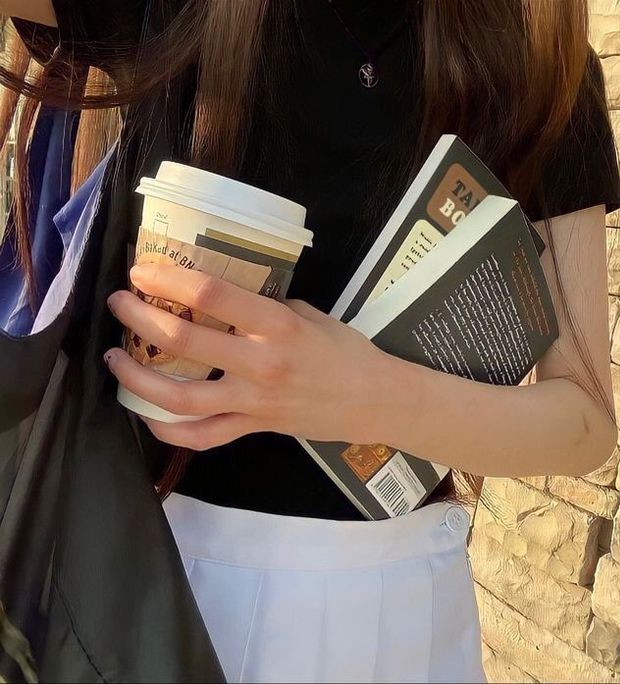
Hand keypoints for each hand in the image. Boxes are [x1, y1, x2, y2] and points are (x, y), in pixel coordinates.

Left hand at [105, 263, 400, 450]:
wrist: (376, 401)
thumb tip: (227, 302)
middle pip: (184, 341)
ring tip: (116, 360)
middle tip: (120, 303)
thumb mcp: (311, 315)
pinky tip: (148, 416)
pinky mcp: (255, 428)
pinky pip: (204, 437)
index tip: (143, 271)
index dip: (169, 280)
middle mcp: (261, 363)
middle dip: (140, 317)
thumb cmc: (348, 352)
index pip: (212, 296)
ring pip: (182, 398)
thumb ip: (267, 308)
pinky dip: (170, 431)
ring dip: (139, 379)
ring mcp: (255, 401)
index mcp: (278, 326)